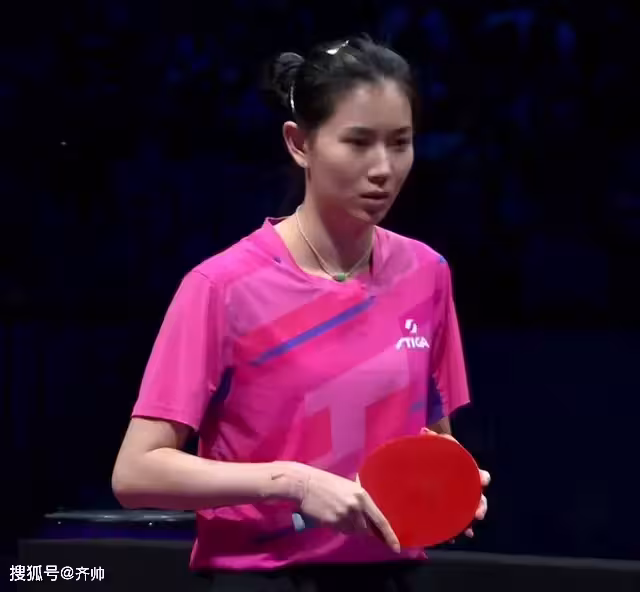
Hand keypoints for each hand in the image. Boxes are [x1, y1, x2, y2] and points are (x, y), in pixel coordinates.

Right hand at [283, 462, 400, 552]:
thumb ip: (359, 501)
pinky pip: (340, 530)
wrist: (304, 484)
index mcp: (362, 496)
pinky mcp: (331, 522)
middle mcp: (356, 507)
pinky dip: (337, 526)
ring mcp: (343, 516)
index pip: (380, 520)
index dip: (389, 536)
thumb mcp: (348, 486)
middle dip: (361, 527)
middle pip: (365, 529)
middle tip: (349, 517)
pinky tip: (329, 514)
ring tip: (337, 512)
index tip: (396, 547)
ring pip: (352, 531)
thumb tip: (369, 516)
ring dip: (348, 527)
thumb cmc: (326, 482)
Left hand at [419, 428, 489, 538]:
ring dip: (470, 520)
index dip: (481, 477)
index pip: (476, 474)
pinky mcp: (446, 514)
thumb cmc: (425, 459)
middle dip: (480, 505)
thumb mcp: (429, 448)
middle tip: (478, 513)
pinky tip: (453, 537)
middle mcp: (461, 487)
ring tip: (468, 530)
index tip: (482, 480)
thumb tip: (425, 431)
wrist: (408, 478)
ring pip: (468, 513)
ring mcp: (455, 501)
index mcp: (460, 471)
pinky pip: (455, 524)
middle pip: (477, 497)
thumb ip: (430, 439)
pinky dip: (455, 530)